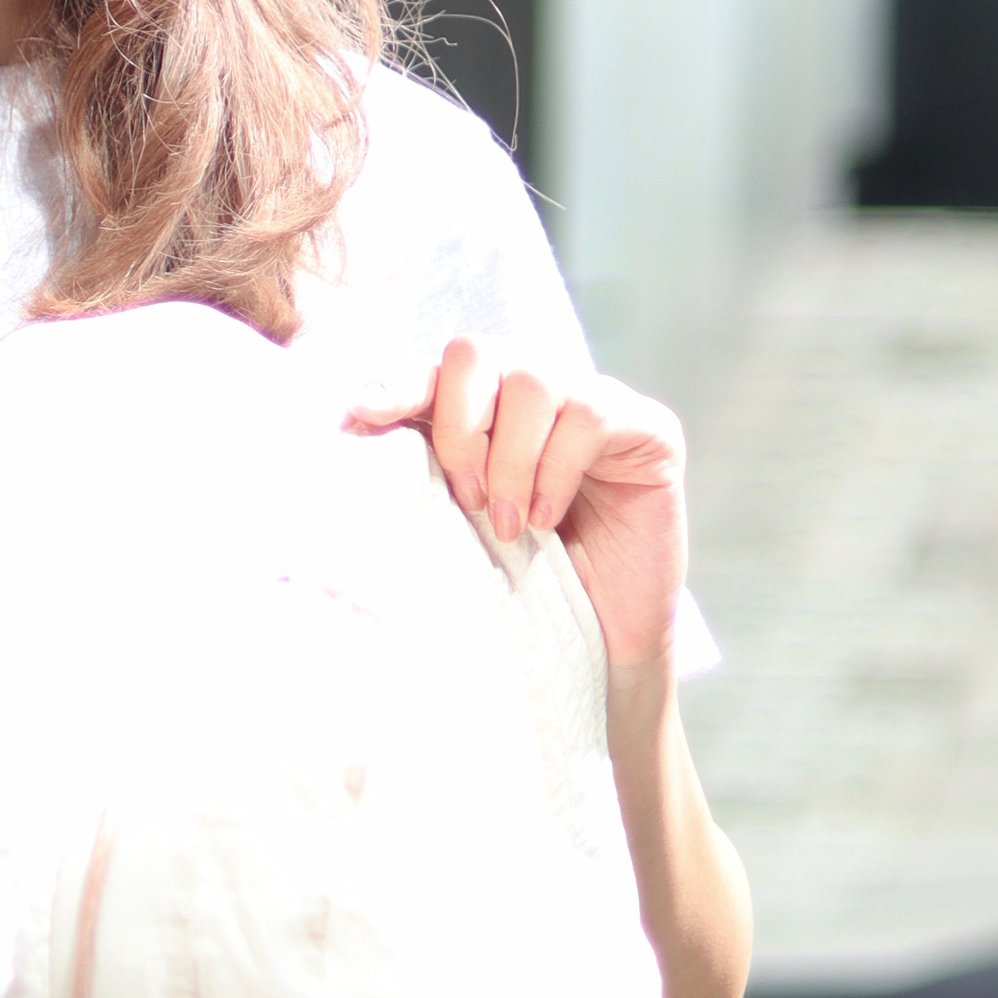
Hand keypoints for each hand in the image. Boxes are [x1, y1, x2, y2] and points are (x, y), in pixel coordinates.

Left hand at [354, 339, 688, 674]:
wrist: (603, 643)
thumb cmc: (526, 585)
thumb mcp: (459, 523)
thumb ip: (421, 469)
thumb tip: (349, 423)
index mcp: (487, 407)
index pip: (434, 368)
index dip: (397, 383)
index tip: (360, 416)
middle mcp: (538, 391)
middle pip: (477, 353)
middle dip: (459, 426)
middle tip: (466, 498)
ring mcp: (596, 401)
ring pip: (533, 379)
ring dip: (510, 457)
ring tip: (509, 525)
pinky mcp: (648, 427)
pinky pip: (588, 413)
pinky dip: (556, 469)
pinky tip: (546, 518)